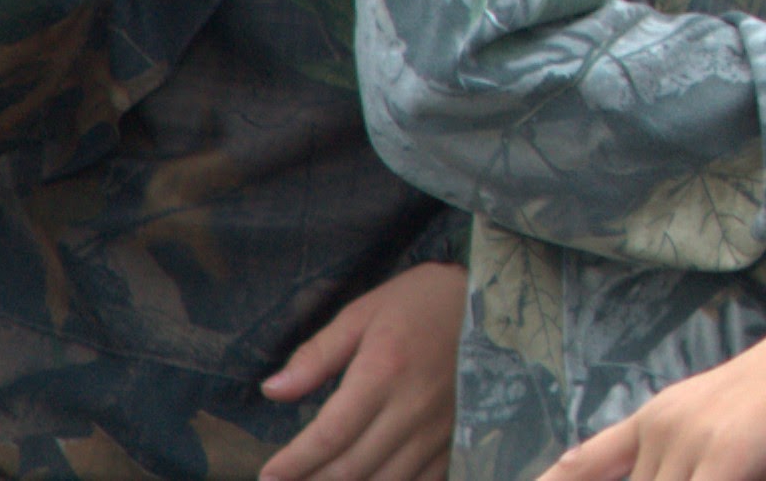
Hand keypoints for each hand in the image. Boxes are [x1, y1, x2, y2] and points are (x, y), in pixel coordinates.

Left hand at [259, 259, 462, 480]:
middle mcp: (413, 409)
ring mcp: (440, 429)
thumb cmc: (424, 302)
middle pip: (351, 468)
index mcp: (384, 372)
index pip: (329, 435)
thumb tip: (272, 390)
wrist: (497, 302)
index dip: (293, 463)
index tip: (268, 475)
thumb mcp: (365, 312)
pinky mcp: (459, 438)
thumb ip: (318, 354)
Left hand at [544, 292, 765, 480]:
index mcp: (658, 416)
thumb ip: (698, 467)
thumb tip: (691, 476)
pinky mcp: (724, 454)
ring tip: (734, 470)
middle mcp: (660, 425)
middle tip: (709, 475)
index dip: (554, 480)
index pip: (584, 462)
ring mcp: (688, 439)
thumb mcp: (737, 437)